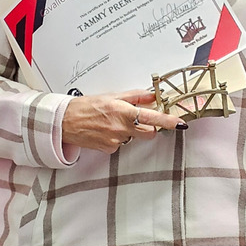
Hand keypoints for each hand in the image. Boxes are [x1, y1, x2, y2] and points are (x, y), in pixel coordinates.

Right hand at [62, 90, 185, 153]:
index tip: (180, 123)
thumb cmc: (86, 106)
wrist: (64, 122)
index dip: (168, 121)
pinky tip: (106, 131)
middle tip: (136, 118)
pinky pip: (121, 144)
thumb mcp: (112, 96)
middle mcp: (121, 128)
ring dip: (129, 131)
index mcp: (123, 112)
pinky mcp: (109, 149)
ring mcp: (115, 141)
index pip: (152, 117)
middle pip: (149, 132)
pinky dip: (117, 138)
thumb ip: (135, 97)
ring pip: (134, 138)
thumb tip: (152, 96)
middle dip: (148, 126)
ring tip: (112, 123)